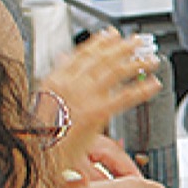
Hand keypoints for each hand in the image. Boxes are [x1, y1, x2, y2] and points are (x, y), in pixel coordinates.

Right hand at [42, 29, 159, 151]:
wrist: (34, 153)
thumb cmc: (37, 134)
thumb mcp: (43, 100)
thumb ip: (57, 78)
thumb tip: (63, 58)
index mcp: (56, 79)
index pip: (82, 53)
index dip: (101, 42)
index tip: (113, 34)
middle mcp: (70, 83)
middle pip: (103, 58)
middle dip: (123, 47)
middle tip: (137, 42)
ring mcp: (83, 96)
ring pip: (116, 71)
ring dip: (137, 62)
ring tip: (151, 60)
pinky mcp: (96, 112)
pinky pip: (125, 96)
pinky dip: (142, 88)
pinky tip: (154, 84)